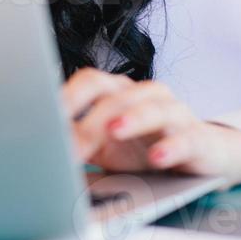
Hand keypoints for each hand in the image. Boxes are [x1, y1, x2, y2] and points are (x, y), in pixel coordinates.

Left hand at [62, 68, 240, 186]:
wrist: (198, 156)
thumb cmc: (142, 149)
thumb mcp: (104, 147)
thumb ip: (78, 143)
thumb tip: (43, 150)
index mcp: (117, 91)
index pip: (89, 82)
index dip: (67, 100)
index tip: (45, 123)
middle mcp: (144, 95)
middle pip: (116, 95)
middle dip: (91, 120)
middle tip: (71, 144)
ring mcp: (174, 113)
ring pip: (154, 107)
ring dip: (133, 118)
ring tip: (114, 131)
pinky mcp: (198, 138)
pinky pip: (186, 139)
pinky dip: (172, 147)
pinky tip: (158, 157)